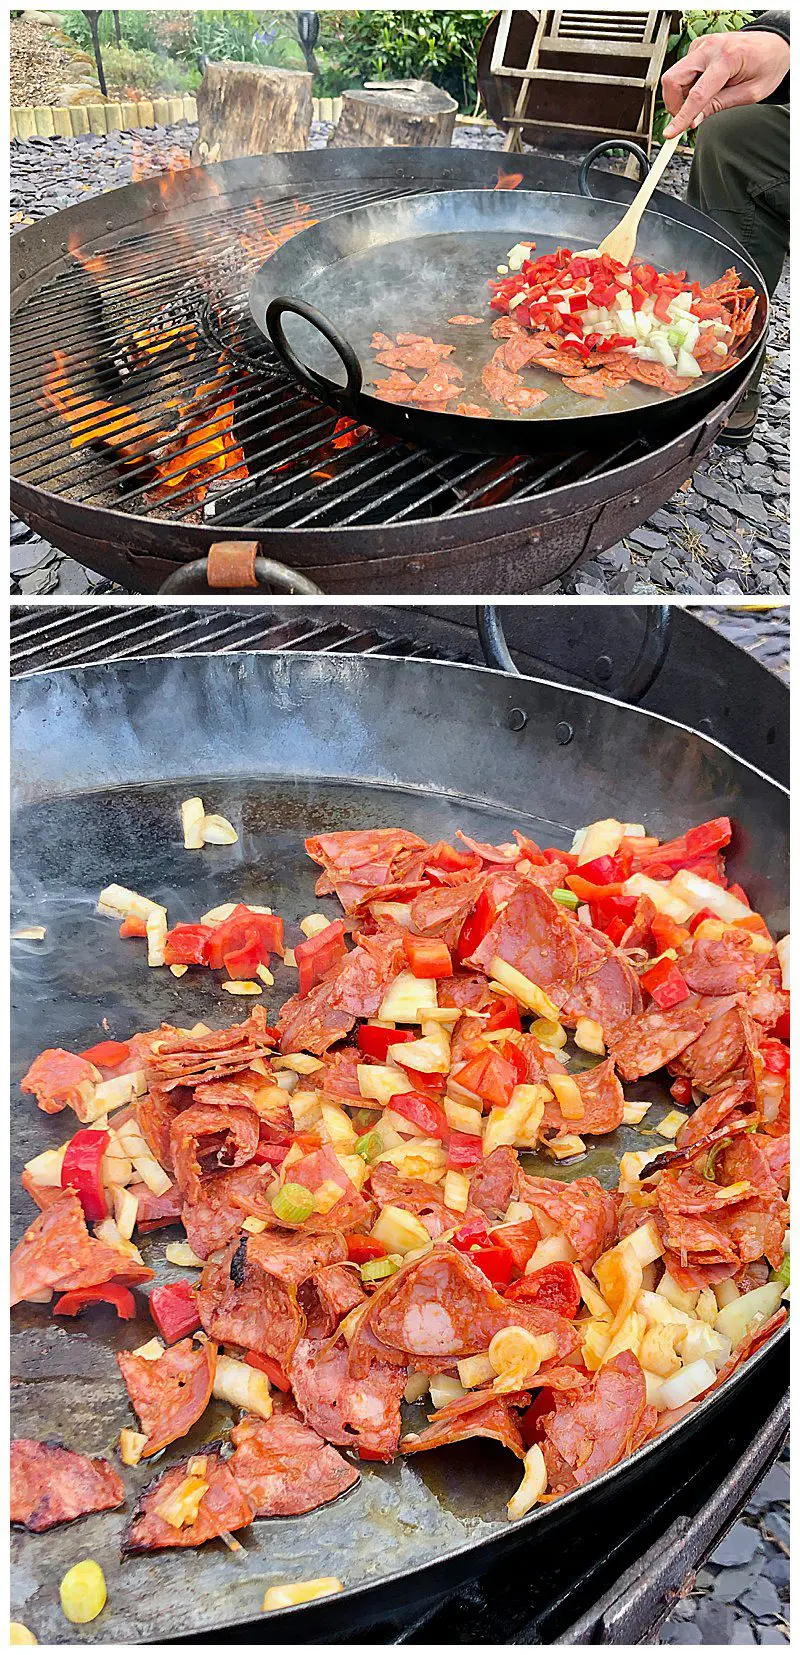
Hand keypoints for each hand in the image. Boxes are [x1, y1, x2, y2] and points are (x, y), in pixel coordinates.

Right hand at [661, 30, 789, 137]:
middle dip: (674, 103)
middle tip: (686, 117)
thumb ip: (719, 105)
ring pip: (675, 76)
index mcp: (726, 58)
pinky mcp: (698, 47)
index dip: (681, 117)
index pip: (697, 94)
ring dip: (683, 94)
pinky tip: (705, 85)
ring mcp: (702, 44)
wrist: (773, 45)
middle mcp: (710, 47)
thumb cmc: (766, 65)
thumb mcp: (749, 94)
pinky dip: (688, 85)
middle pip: (673, 79)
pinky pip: (682, 71)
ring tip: (706, 97)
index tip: (670, 133)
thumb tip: (694, 120)